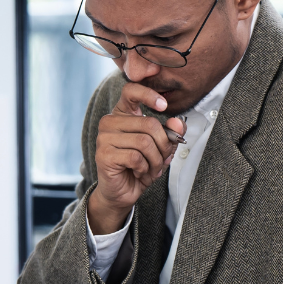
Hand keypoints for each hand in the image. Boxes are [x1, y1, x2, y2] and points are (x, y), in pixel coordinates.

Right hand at [87, 80, 186, 233]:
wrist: (121, 193)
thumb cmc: (139, 167)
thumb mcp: (161, 149)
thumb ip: (171, 134)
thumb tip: (178, 123)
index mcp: (123, 114)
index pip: (131, 91)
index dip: (149, 94)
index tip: (164, 106)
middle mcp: (110, 122)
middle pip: (149, 123)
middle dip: (163, 145)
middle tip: (162, 159)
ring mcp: (104, 138)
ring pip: (144, 142)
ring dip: (155, 160)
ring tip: (151, 169)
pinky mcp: (104, 155)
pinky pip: (135, 157)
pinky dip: (144, 168)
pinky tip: (139, 172)